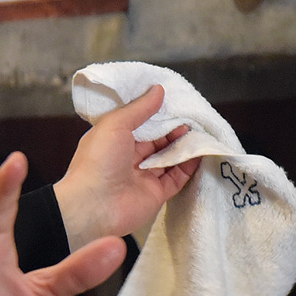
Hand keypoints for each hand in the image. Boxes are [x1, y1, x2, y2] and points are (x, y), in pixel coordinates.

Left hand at [51, 83, 199, 248]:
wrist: (94, 206)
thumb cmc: (98, 161)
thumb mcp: (116, 124)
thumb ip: (140, 108)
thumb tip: (158, 89)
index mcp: (116, 141)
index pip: (141, 124)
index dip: (158, 114)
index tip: (175, 104)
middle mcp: (130, 158)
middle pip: (158, 141)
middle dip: (174, 130)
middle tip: (192, 119)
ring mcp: (144, 177)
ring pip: (169, 158)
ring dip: (184, 146)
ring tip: (199, 133)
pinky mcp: (156, 194)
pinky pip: (177, 177)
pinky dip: (189, 166)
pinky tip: (200, 152)